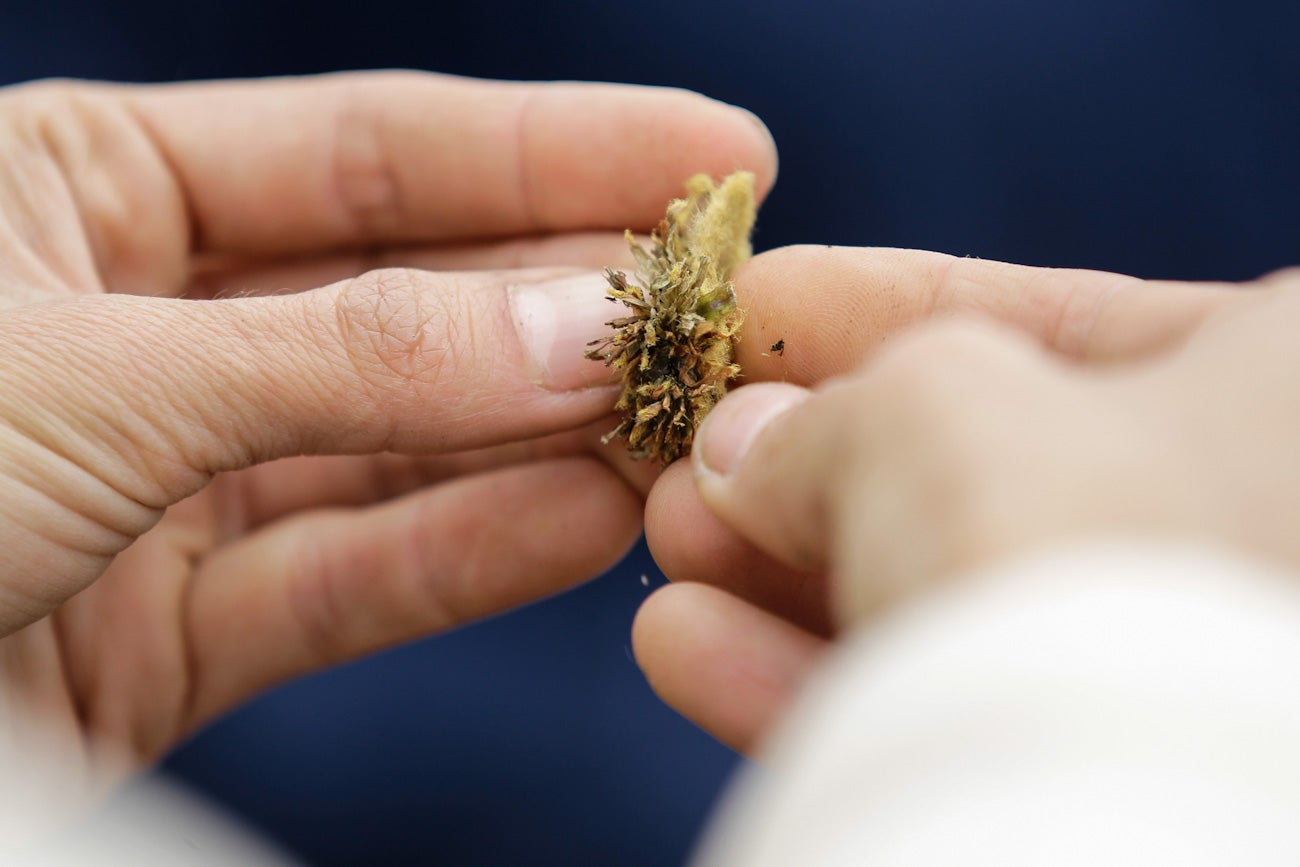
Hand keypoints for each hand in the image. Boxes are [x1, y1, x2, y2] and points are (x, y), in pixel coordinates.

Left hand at [0, 71, 776, 800]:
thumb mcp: (92, 375)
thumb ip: (349, 361)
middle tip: (728, 308)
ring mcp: (175, 476)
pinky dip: (472, 554)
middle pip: (415, 297)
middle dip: (575, 304)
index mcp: (90, 190)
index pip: (379, 149)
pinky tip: (591, 524)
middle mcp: (150, 322)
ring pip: (402, 447)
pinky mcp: (177, 623)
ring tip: (684, 427)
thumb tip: (577, 335)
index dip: (559, 148)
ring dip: (547, 441)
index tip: (713, 154)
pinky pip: (352, 571)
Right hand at [634, 245, 1279, 751]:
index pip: (1057, 322)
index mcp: (1282, 393)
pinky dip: (808, 682)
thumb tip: (742, 453)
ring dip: (784, 578)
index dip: (877, 306)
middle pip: (985, 475)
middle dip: (807, 464)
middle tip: (693, 454)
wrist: (1119, 823)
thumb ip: (827, 411)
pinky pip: (946, 714)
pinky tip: (687, 649)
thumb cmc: (1070, 538)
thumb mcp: (925, 405)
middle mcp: (1258, 529)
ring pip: (952, 605)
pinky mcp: (1102, 785)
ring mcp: (1180, 670)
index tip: (753, 305)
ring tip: (668, 549)